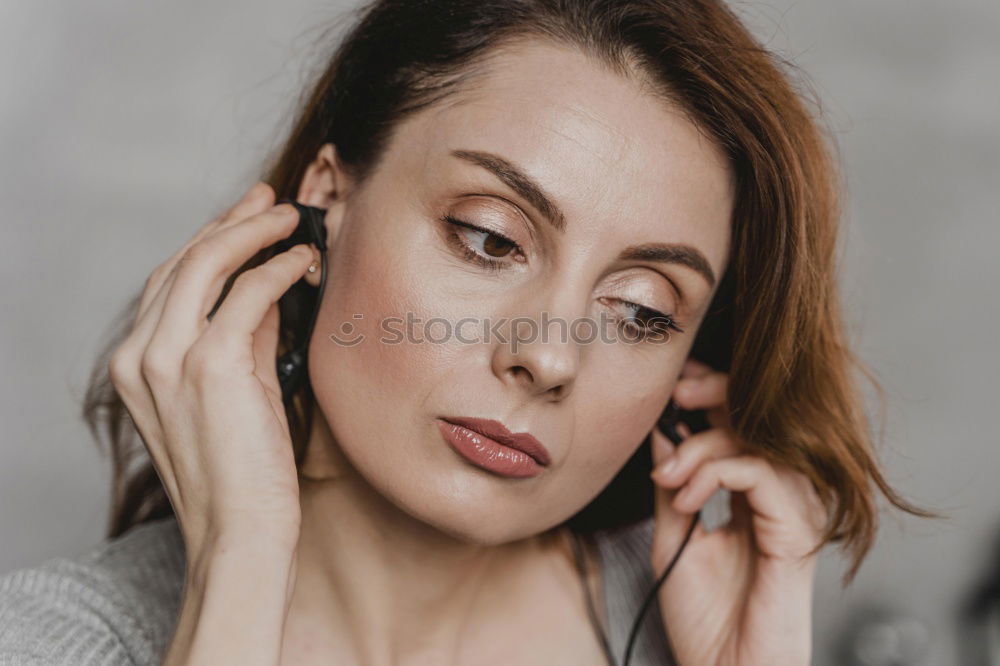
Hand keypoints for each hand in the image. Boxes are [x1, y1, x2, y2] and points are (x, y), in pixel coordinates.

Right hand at [108, 182, 316, 559]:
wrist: (240, 532)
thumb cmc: (243, 470)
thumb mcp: (236, 389)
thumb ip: (246, 336)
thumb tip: (270, 287)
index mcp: (136, 362)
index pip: (169, 281)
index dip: (210, 240)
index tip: (247, 216)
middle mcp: (140, 355)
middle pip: (183, 262)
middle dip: (231, 223)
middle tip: (270, 201)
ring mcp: (168, 359)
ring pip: (207, 264)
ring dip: (254, 231)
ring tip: (291, 218)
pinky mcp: (209, 365)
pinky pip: (247, 293)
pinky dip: (278, 268)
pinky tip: (303, 260)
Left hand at [648, 358, 826, 665]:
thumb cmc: (702, 617)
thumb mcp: (673, 536)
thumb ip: (672, 485)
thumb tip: (661, 432)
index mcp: (755, 494)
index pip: (744, 423)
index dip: (711, 392)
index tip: (671, 384)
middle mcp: (782, 496)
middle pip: (762, 417)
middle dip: (714, 393)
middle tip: (674, 397)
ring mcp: (793, 511)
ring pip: (758, 439)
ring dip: (704, 446)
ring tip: (669, 477)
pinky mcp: (795, 531)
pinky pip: (761, 472)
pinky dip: (716, 473)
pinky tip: (687, 498)